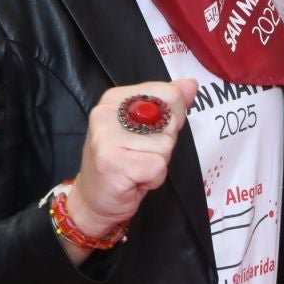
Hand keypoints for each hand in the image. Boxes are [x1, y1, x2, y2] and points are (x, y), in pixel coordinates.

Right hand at [63, 81, 200, 253]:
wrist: (93, 199)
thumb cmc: (122, 162)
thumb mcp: (145, 128)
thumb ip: (168, 105)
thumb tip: (191, 84)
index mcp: (116, 98)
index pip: (168, 93)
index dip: (172, 117)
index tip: (151, 133)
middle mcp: (107, 113)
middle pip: (170, 121)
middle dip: (164, 143)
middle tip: (141, 155)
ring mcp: (107, 138)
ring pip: (166, 145)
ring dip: (159, 162)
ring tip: (137, 167)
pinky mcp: (114, 163)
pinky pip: (158, 166)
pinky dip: (154, 178)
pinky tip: (135, 180)